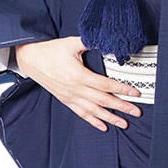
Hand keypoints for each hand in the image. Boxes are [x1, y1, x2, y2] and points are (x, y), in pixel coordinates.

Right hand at [15, 36, 141, 130]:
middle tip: (136, 112)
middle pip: (103, 101)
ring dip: (110, 118)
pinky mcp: (66, 100)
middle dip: (121, 107)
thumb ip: (89, 42)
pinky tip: (104, 127)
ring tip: (124, 124)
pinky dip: (93, 121)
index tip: (134, 93)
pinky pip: (82, 114)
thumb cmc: (51, 51)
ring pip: (94, 111)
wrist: (32, 60)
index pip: (105, 85)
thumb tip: (105, 40)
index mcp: (79, 75)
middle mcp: (76, 89)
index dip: (121, 89)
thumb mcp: (71, 43)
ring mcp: (71, 97)